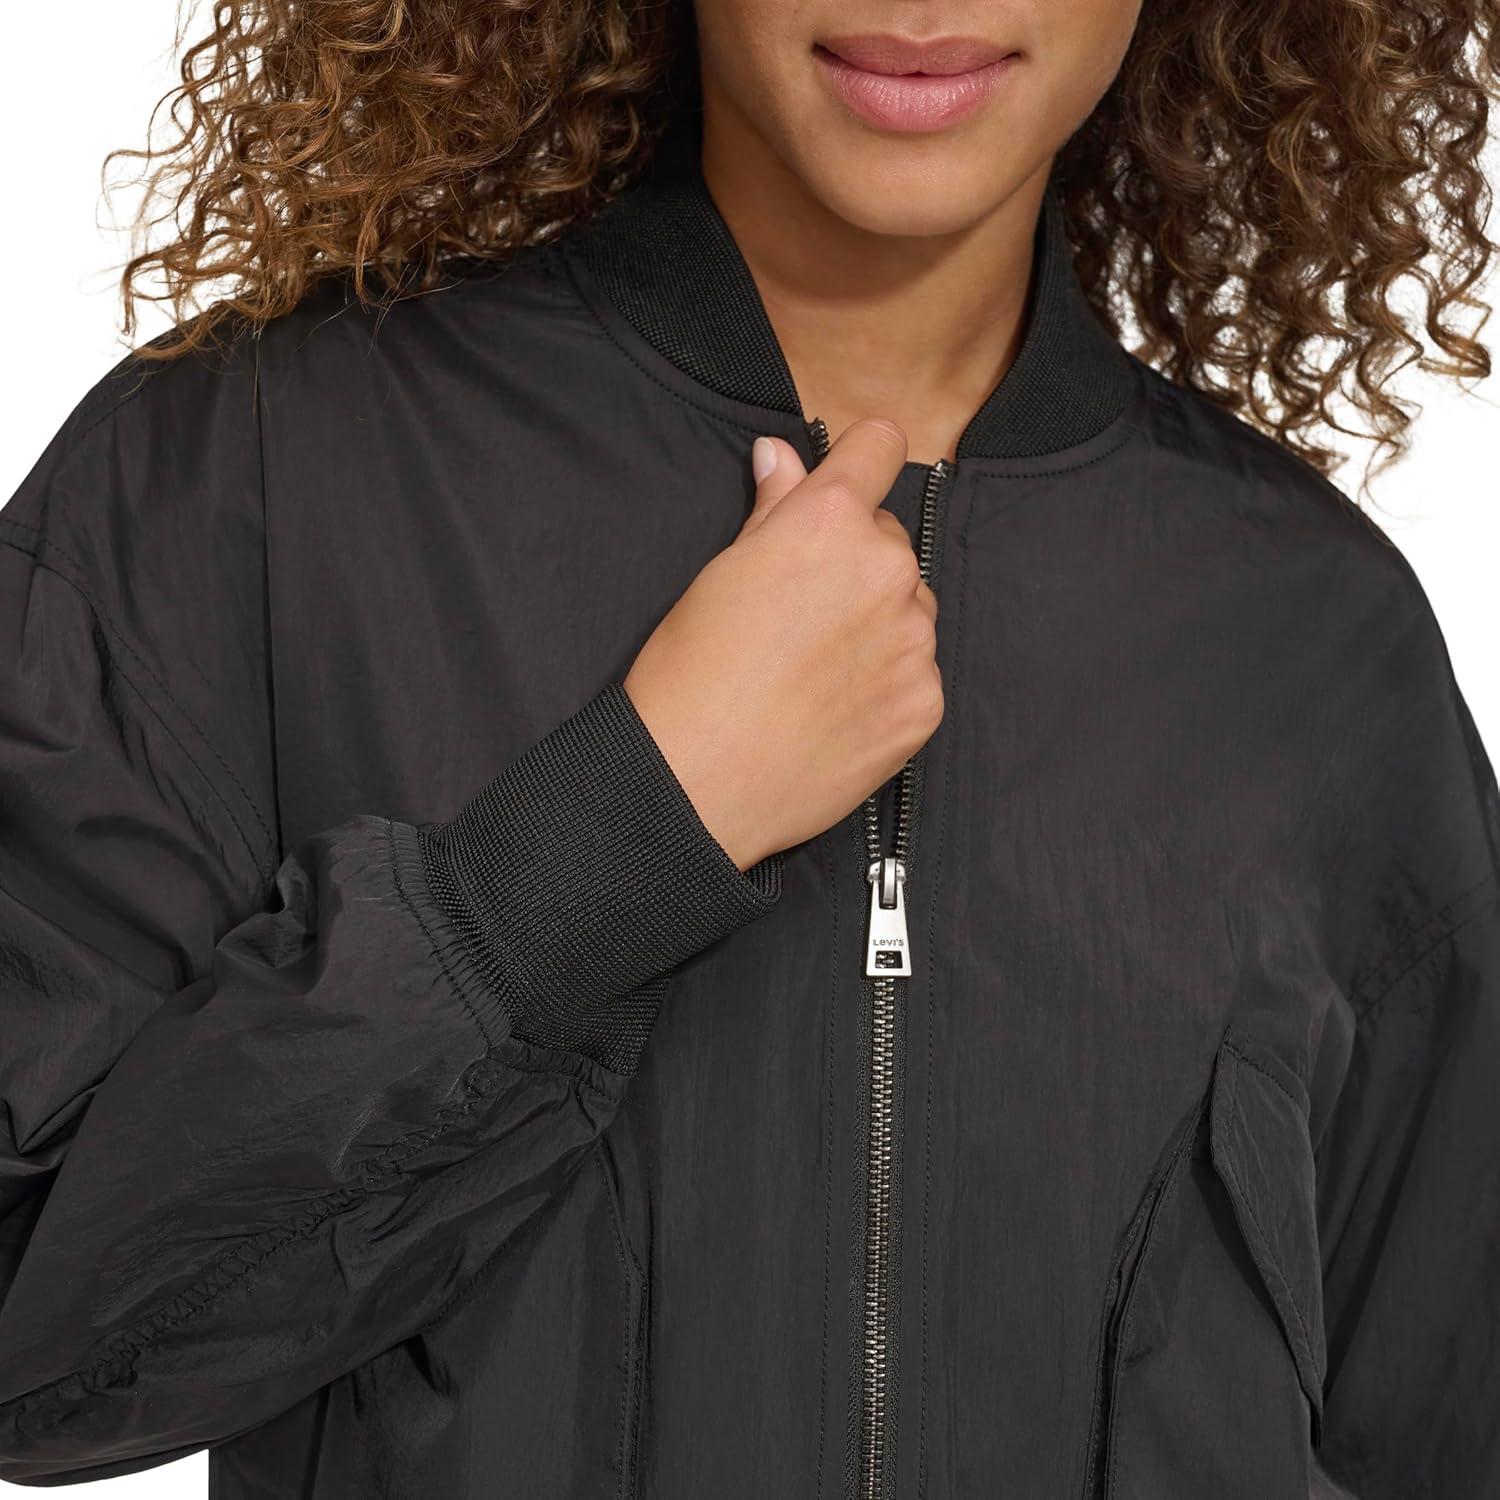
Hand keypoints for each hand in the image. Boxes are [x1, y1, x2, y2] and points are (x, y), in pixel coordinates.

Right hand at [623, 418, 941, 870]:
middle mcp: (886, 569)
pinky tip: (833, 709)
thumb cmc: (691, 673)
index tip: (846, 482)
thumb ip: (772, 508)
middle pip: (887, 539)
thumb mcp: (720, 573)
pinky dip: (884, 683)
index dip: (860, 459)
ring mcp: (914, 640)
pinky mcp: (925, 702)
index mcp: (830, 522)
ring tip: (814, 670)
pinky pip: (916, 671)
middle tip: (800, 612)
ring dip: (875, 623)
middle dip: (853, 561)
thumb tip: (782, 455)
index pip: (881, 446)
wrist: (699, 781)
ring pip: (907, 607)